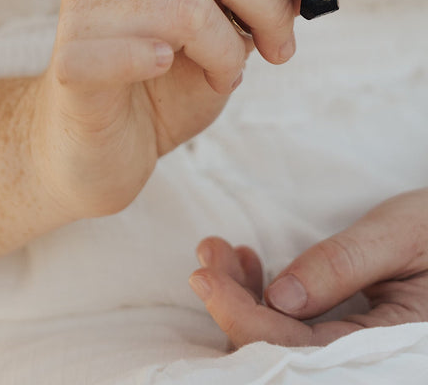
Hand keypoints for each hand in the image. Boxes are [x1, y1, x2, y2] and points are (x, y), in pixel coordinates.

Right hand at [29, 0, 360, 221]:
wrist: (88, 149)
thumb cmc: (160, 77)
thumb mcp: (226, 24)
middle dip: (272, 5)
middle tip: (282, 48)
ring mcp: (80, 6)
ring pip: (194, 8)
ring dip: (232, 51)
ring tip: (226, 74)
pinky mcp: (73, 60)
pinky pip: (153, 51)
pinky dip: (191, 68)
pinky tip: (176, 75)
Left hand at [190, 190, 427, 347]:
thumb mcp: (396, 236)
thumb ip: (342, 266)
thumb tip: (278, 298)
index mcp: (389, 351)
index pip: (299, 352)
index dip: (243, 319)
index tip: (204, 278)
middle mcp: (366, 365)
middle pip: (279, 355)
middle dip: (233, 304)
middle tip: (208, 252)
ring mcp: (351, 356)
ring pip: (278, 345)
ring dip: (240, 298)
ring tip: (219, 251)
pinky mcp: (341, 339)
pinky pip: (291, 333)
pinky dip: (260, 299)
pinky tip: (248, 265)